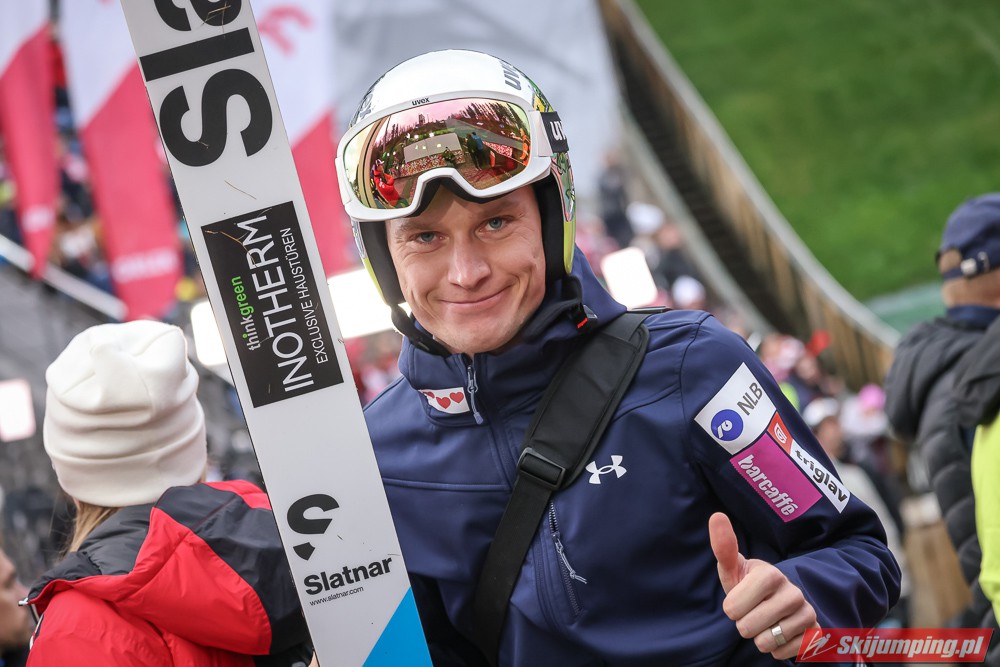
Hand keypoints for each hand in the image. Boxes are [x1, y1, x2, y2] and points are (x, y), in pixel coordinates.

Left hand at [708, 512, 818, 659]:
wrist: (779, 603)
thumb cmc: (749, 586)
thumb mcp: (734, 570)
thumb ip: (724, 547)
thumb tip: (717, 515)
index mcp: (770, 574)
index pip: (733, 607)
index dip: (731, 608)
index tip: (738, 599)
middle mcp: (792, 592)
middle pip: (747, 628)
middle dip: (744, 624)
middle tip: (752, 612)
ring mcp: (806, 613)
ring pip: (766, 642)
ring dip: (760, 637)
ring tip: (766, 622)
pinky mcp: (815, 634)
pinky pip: (782, 654)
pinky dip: (776, 649)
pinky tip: (780, 633)